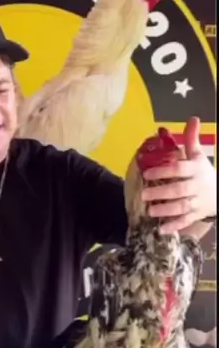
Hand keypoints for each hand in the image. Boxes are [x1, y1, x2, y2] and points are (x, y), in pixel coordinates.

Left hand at [141, 117, 216, 233]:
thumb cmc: (203, 173)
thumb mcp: (198, 156)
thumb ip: (192, 139)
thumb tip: (193, 118)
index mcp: (195, 170)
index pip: (179, 169)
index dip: (163, 170)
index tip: (147, 173)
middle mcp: (196, 186)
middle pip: (179, 190)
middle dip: (162, 192)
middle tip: (144, 194)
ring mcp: (197, 202)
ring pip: (182, 207)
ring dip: (166, 210)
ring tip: (150, 211)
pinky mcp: (196, 215)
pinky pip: (186, 221)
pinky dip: (174, 226)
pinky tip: (161, 229)